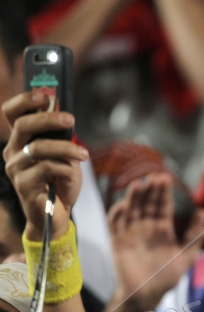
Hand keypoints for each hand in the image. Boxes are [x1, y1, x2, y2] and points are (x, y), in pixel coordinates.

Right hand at [2, 92, 88, 240]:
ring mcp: (16, 169)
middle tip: (71, 119)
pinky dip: (65, 168)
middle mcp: (13, 152)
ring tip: (84, 154)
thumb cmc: (61, 183)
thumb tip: (66, 118)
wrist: (57, 215)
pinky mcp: (23, 186)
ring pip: (38, 148)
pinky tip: (73, 173)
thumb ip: (61, 138)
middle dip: (48, 119)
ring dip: (65, 148)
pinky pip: (47, 168)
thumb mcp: (65, 156)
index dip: (25, 100)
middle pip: (23, 126)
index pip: (12, 113)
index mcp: (20, 140)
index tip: (44, 95)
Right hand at [108, 173, 203, 309]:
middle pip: (147, 204)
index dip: (164, 193)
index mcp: (163, 230)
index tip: (165, 178)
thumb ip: (195, 236)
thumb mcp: (186, 256)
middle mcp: (147, 228)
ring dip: (134, 197)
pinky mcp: (117, 241)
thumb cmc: (167, 276)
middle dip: (150, 191)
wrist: (146, 295)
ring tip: (138, 184)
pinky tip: (123, 204)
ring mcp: (131, 233)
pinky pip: (116, 224)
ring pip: (132, 210)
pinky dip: (118, 214)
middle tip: (154, 177)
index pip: (163, 207)